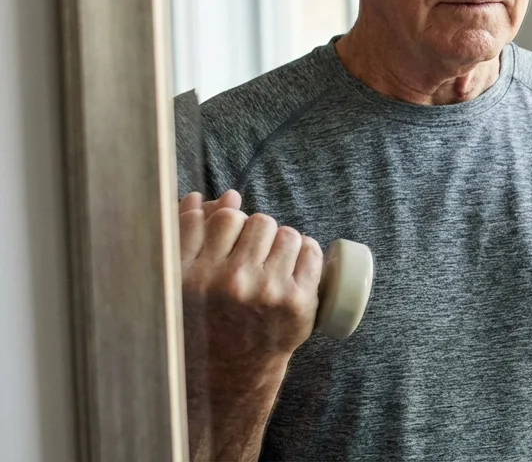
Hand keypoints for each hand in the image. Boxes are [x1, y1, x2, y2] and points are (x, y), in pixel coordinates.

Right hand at [180, 190, 322, 370]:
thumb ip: (189, 237)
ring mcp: (262, 291)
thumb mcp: (182, 284)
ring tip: (272, 262)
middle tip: (251, 255)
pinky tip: (295, 262)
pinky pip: (310, 250)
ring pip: (282, 231)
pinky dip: (305, 251)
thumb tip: (223, 195)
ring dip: (280, 240)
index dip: (224, 222)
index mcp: (188, 276)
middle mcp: (223, 282)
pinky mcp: (295, 302)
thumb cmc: (206, 322)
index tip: (227, 238)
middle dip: (254, 232)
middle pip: (251, 220)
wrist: (231, 374)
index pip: (214, 217)